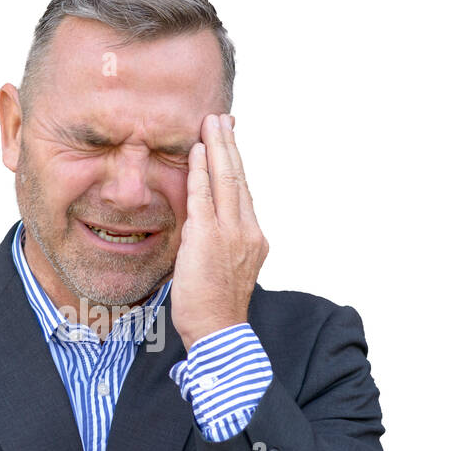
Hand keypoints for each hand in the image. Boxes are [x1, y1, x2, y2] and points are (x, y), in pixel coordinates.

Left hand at [170, 113, 268, 350]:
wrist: (219, 331)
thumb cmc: (215, 307)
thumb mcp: (226, 268)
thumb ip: (219, 242)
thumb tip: (203, 224)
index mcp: (254, 237)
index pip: (245, 192)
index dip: (237, 163)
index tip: (230, 141)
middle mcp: (247, 230)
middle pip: (240, 177)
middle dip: (230, 145)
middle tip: (222, 118)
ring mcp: (230, 233)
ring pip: (226, 180)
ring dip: (217, 147)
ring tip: (211, 123)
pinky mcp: (208, 238)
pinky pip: (203, 197)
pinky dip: (200, 172)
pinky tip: (195, 152)